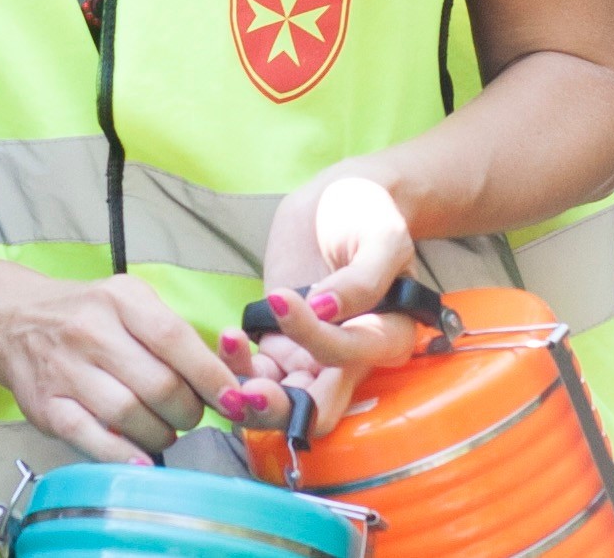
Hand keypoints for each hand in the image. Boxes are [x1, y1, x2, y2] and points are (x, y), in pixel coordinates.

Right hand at [0, 268, 241, 461]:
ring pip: (130, 415)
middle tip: (188, 415)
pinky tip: (140, 458)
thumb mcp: (129, 300)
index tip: (234, 400)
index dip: (210, 376)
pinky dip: (123, 455)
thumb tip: (224, 381)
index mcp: (119, 299)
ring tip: (162, 430)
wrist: (14, 320)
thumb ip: (173, 334)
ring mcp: (65, 369)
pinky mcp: (47, 406)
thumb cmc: (86, 313)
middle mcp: (90, 330)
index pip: (174, 338)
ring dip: (160, 434)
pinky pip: (92, 439)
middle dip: (188, 411)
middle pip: (159, 385)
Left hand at [216, 175, 417, 437]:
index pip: (348, 356)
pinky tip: (228, 339)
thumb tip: (328, 310)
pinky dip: (239, 367)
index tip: (281, 296)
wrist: (337, 202)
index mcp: (385, 337)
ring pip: (283, 401)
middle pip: (318, 410)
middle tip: (247, 392)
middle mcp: (351, 360)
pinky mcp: (282, 343)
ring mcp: (312, 355)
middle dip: (281, 410)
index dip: (313, 336)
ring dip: (251, 395)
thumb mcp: (381, 237)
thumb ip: (363, 278)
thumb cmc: (369, 215)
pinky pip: (259, 372)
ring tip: (230, 349)